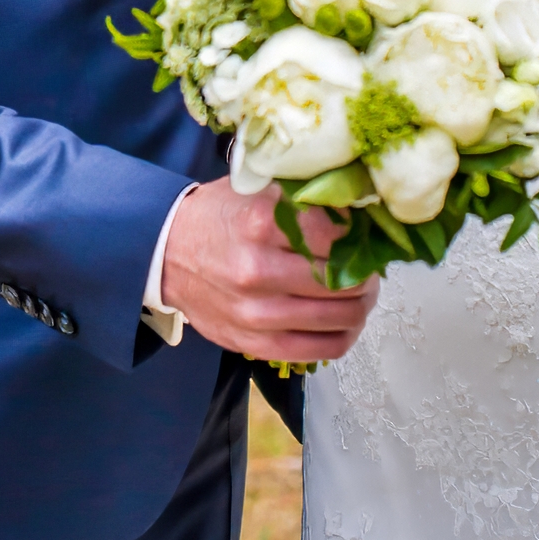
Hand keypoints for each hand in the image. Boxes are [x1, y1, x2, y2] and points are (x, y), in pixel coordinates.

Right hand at [160, 179, 378, 361]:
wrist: (167, 253)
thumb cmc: (219, 217)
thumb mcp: (257, 189)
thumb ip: (304, 197)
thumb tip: (361, 206)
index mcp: (262, 223)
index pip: (338, 234)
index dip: (361, 237)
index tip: (367, 235)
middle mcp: (259, 269)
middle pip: (343, 281)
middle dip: (368, 275)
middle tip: (371, 268)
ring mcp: (256, 312)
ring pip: (338, 318)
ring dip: (362, 307)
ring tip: (363, 294)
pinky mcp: (254, 343)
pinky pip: (319, 350)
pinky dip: (344, 338)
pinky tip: (347, 323)